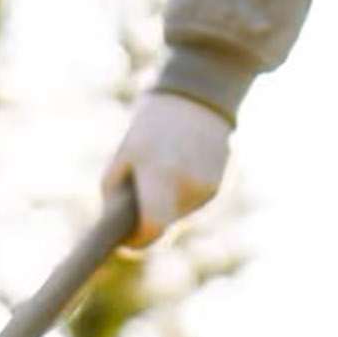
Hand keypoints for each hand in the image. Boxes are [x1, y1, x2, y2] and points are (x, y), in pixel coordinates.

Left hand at [103, 91, 231, 245]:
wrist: (198, 96)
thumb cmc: (150, 127)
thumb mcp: (123, 157)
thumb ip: (116, 197)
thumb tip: (121, 233)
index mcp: (161, 175)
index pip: (152, 230)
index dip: (137, 240)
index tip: (126, 240)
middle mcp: (189, 185)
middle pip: (165, 227)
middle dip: (149, 221)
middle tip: (139, 199)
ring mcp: (209, 188)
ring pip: (180, 218)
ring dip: (167, 206)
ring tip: (163, 172)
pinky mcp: (221, 186)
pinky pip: (194, 205)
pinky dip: (182, 196)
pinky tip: (182, 168)